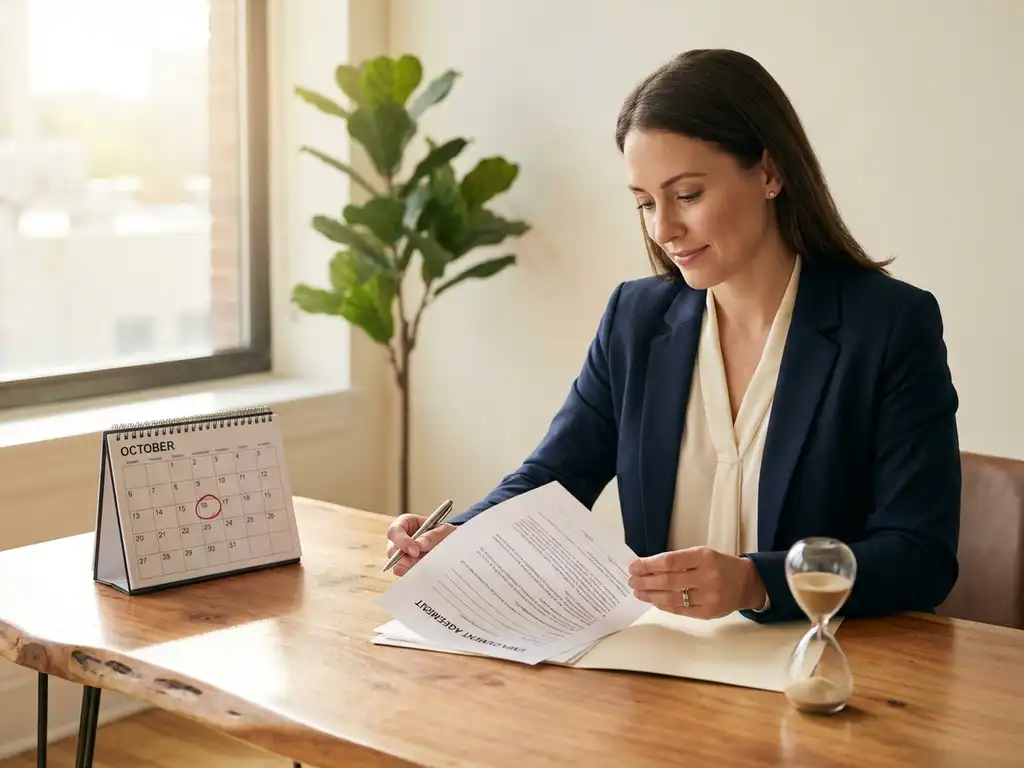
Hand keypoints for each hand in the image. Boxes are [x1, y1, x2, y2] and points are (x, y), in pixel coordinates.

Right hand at [385, 514, 456, 576]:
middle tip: (418, 563)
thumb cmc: (444, 532)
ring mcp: (402, 555)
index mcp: (405, 524)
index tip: (415, 551)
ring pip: (398, 565)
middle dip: (404, 559)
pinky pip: (406, 574)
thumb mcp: (443, 530)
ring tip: (426, 568)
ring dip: (410, 568)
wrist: (452, 544)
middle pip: (392, 551)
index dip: (402, 541)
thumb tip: (420, 545)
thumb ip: (432, 535)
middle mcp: (400, 540)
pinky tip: (426, 574)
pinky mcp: (408, 567)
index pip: (394, 531)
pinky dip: (415, 575)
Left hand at [627, 547, 766, 618]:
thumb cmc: (719, 565)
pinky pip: (680, 610)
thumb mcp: (702, 554)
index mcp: (704, 557)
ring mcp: (708, 597)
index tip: (634, 566)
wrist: (746, 583)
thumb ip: (678, 560)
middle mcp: (707, 577)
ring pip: (672, 598)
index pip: (670, 561)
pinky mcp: (708, 613)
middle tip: (631, 581)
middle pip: (668, 581)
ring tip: (638, 592)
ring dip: (651, 595)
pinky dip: (664, 605)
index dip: (649, 564)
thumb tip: (647, 567)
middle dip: (645, 581)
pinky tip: (654, 601)